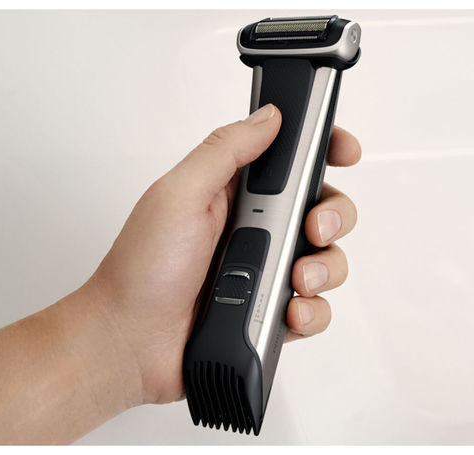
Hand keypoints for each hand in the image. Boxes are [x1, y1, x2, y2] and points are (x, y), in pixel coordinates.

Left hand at [87, 104, 360, 405]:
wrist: (128, 343)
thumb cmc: (141, 270)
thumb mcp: (178, 194)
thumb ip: (225, 150)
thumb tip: (269, 117)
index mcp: (233, 194)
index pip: (292, 162)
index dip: (325, 152)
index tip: (345, 152)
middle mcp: (254, 229)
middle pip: (323, 209)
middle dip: (332, 217)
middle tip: (313, 228)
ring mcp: (265, 273)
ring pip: (327, 260)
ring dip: (325, 268)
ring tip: (296, 280)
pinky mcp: (271, 313)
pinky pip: (316, 309)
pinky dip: (312, 312)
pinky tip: (289, 312)